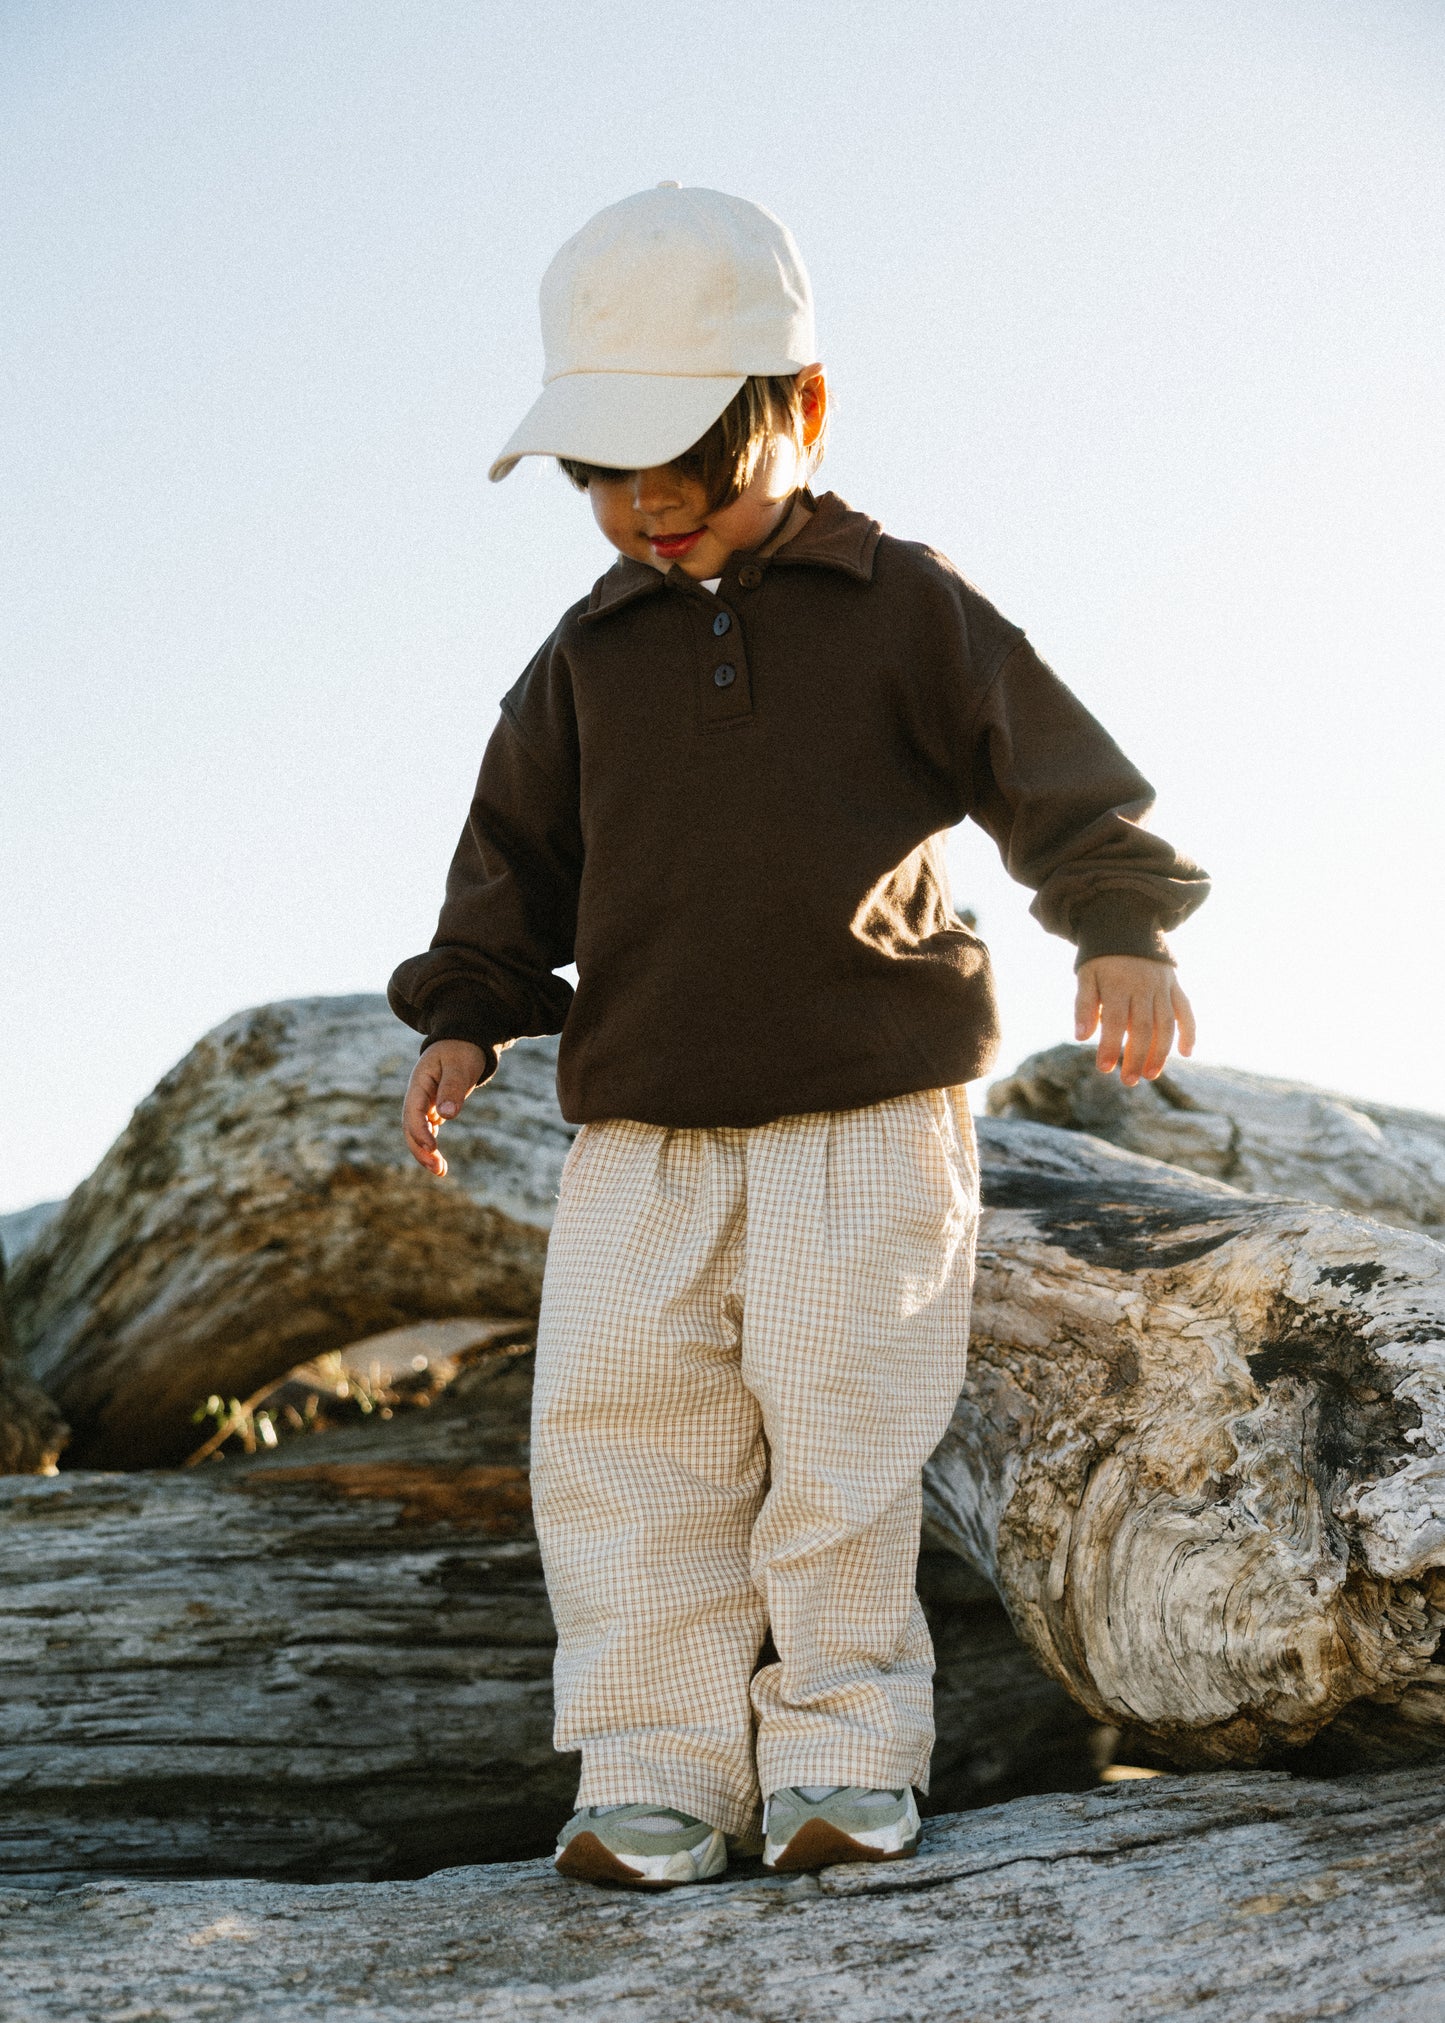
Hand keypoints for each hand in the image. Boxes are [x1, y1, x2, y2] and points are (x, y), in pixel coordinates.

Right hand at [402, 1041, 489, 1175]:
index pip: (413, 1111)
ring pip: (417, 1133)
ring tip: (440, 1171)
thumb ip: (453, 1088)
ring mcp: (423, 1105)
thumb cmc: (461, 1051)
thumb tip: (447, 1115)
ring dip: (425, 1153)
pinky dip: (432, 1148)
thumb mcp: (459, 1066)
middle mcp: (417, 1096)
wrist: (462, 1042)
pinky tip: (440, 1164)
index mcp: (419, 1083)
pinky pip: (427, 1132)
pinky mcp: (432, 1111)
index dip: (420, 1131)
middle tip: (437, 1168)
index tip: (432, 1148)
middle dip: (420, 1150)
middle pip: (411, 1127)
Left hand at [1074, 957, 1195, 1086]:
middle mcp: (1143, 986)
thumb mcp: (1086, 976)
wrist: (1127, 925)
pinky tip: (1186, 1053)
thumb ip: (1084, 1005)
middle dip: (1136, 1057)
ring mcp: (1162, 986)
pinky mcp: (1175, 985)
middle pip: (1142, 1028)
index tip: (1104, 1068)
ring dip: (1161, 1052)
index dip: (1111, 1046)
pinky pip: (1186, 1010)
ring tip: (1151, 1075)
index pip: (1115, 1022)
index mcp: (1118, 984)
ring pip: (1165, 1024)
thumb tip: (1081, 1037)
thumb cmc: (1102, 958)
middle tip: (1128, 1081)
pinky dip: (1189, 1031)